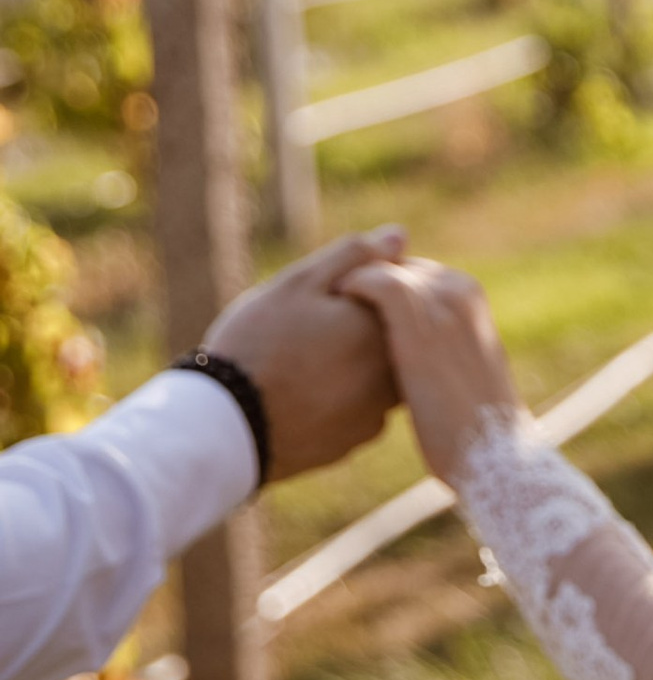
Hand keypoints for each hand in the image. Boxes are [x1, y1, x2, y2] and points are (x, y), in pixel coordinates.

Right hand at [203, 225, 408, 480]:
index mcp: (384, 331)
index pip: (401, 298)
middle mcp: (391, 376)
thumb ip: (355, 256)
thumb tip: (399, 236)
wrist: (222, 428)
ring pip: (377, 377)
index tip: (331, 292)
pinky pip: (357, 411)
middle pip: (392, 339)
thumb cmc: (259, 344)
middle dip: (361, 327)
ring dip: (354, 365)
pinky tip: (303, 391)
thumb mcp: (300, 284)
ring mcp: (373, 415)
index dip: (366, 288)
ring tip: (304, 359)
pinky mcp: (350, 443)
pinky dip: (339, 398)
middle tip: (310, 326)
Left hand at [331, 255, 521, 490]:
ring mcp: (438, 300)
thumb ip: (431, 347)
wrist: (491, 454)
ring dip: (347, 285)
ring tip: (312, 320)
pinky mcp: (417, 316)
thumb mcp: (455, 373)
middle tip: (321, 319)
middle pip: (391, 265)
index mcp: (467, 294)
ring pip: (379, 268)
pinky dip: (348, 289)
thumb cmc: (470, 426)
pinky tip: (325, 317)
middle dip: (360, 286)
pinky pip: (373, 281)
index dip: (375, 291)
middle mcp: (456, 286)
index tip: (343, 319)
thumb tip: (396, 349)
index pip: (408, 271)